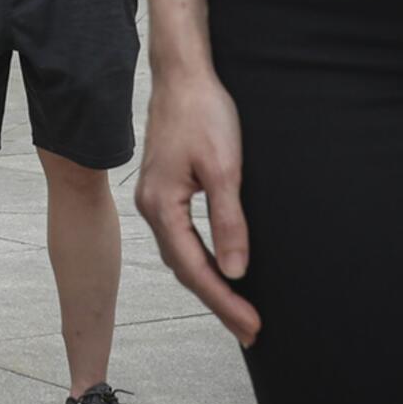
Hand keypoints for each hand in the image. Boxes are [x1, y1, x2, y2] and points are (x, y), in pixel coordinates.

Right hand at [134, 67, 259, 346]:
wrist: (183, 74)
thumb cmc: (203, 113)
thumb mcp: (223, 169)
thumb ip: (228, 222)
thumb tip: (236, 271)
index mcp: (161, 205)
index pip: (195, 268)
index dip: (225, 301)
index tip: (252, 326)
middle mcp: (150, 206)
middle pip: (184, 268)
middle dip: (218, 300)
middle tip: (251, 329)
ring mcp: (154, 197)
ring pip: (180, 254)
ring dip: (208, 283)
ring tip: (238, 308)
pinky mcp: (163, 187)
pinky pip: (180, 236)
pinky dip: (199, 259)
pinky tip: (217, 265)